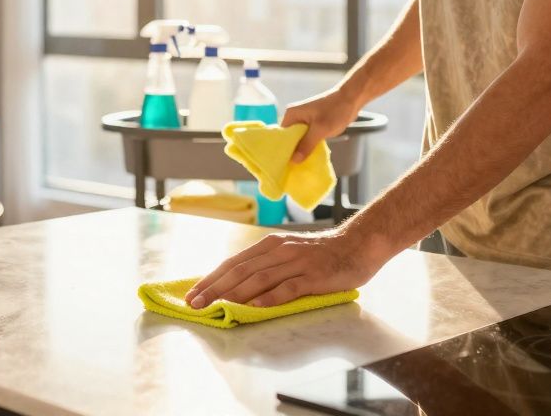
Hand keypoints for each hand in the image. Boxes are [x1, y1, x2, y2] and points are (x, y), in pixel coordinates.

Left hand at [184, 229, 382, 308]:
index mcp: (269, 245)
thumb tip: (236, 285)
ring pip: (259, 278)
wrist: (358, 244)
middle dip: (214, 288)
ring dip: (234, 294)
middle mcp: (279, 251)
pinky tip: (255, 307)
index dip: (210, 279)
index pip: (233, 263)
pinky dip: (270, 298)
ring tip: (216, 307)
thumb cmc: (321, 254)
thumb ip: (266, 265)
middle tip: (195, 304)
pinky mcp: (314, 275)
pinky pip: (289, 288)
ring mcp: (296, 262)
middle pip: (240, 270)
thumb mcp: (288, 253)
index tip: (192, 294)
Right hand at [281, 86, 360, 163]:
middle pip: (289, 138)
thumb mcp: (320, 129)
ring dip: (302, 149)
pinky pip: (307, 138)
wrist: (351, 99)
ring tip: (301, 165)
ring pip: (299, 139)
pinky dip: (309, 146)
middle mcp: (295, 117)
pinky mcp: (313, 124)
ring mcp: (304, 120)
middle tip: (293, 168)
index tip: (284, 164)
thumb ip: (306, 144)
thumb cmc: (336, 110)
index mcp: (292, 114)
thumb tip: (294, 160)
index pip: (282, 136)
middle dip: (292, 151)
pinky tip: (310, 157)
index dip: (283, 150)